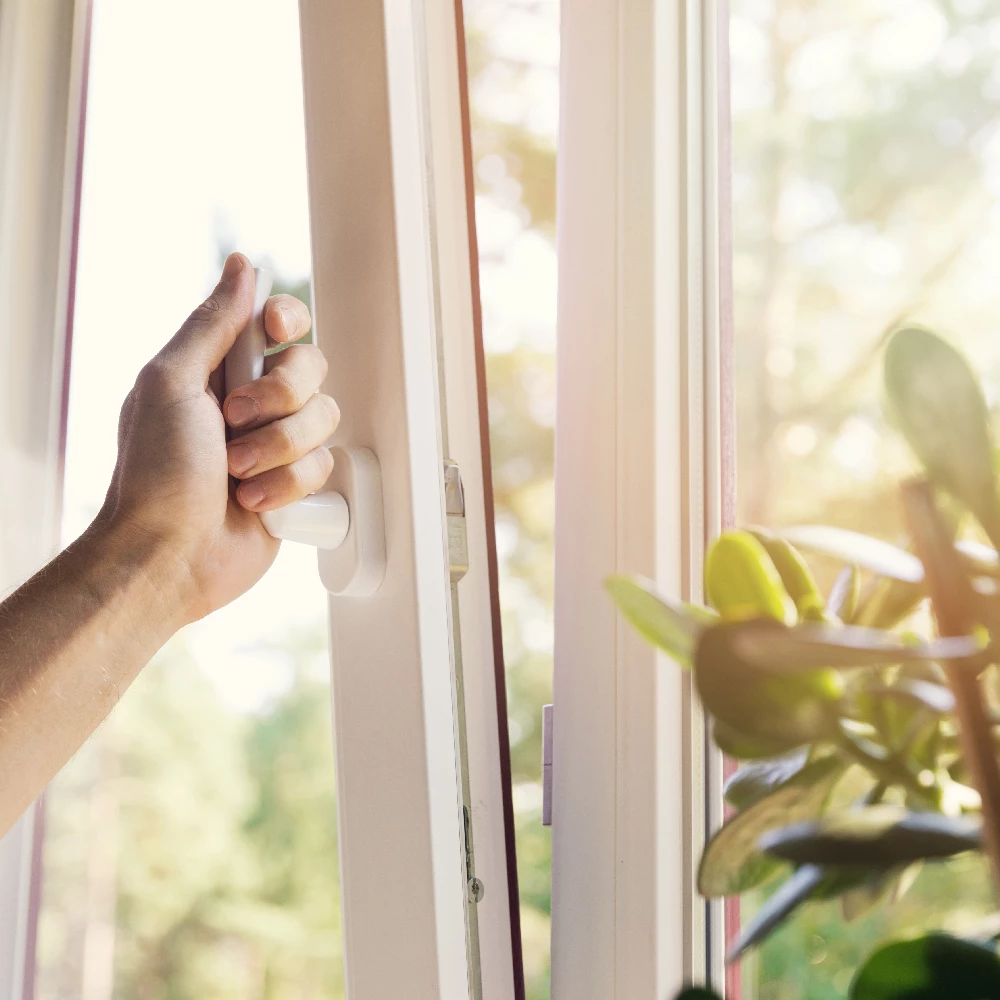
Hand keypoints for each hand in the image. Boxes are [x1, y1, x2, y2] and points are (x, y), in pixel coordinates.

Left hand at [97, 252, 338, 622]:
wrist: (170, 555)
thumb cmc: (156, 474)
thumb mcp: (171, 383)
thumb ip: (212, 324)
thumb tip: (242, 266)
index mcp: (218, 368)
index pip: (277, 321)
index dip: (287, 320)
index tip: (273, 332)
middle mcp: (252, 402)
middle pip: (311, 368)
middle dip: (279, 398)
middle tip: (235, 422)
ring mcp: (276, 444)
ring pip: (324, 419)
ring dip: (279, 449)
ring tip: (237, 474)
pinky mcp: (296, 485)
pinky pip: (325, 467)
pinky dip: (288, 486)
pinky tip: (253, 502)